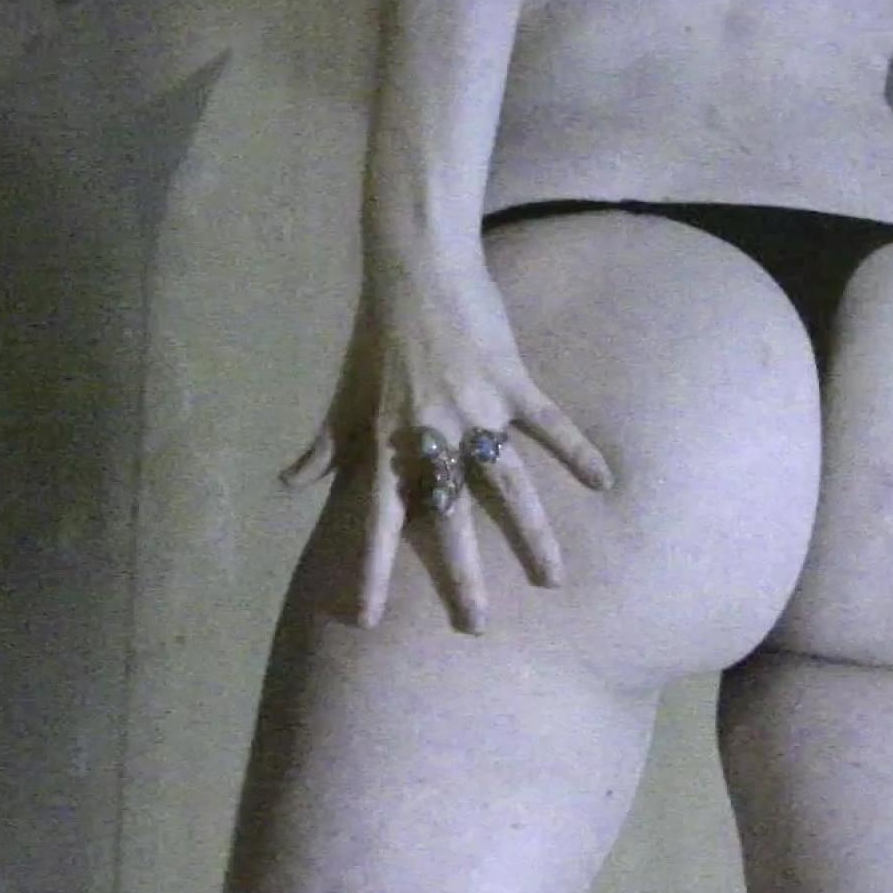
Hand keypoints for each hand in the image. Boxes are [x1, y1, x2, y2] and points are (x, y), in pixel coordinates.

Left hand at [280, 270, 613, 634]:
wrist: (415, 268)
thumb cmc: (376, 333)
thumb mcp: (343, 394)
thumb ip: (324, 447)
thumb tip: (288, 485)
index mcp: (388, 442)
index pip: (378, 521)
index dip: (373, 570)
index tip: (368, 619)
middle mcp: (432, 435)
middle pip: (451, 517)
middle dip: (462, 575)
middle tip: (475, 625)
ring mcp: (476, 411)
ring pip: (508, 485)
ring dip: (530, 535)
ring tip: (552, 579)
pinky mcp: (512, 383)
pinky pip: (548, 425)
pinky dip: (576, 451)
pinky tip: (604, 482)